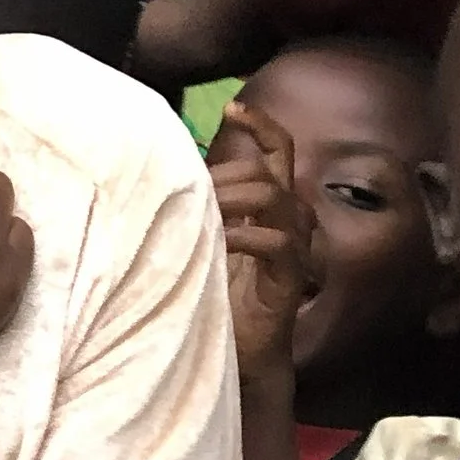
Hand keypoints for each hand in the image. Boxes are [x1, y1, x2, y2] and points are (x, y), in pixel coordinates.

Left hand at [209, 101, 317, 383]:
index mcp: (270, 206)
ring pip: (275, 197)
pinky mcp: (290, 277)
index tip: (233, 107)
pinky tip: (217, 242)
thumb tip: (165, 169)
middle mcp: (289, 220)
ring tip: (203, 212)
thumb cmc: (214, 292)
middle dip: (226, 173)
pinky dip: (243, 235)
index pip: (278, 151)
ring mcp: (294, 248)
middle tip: (191, 191)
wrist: (240, 352)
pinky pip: (276, 241)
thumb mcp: (202, 238)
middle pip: (267, 172)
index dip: (261, 126)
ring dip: (233, 196)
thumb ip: (200, 205)